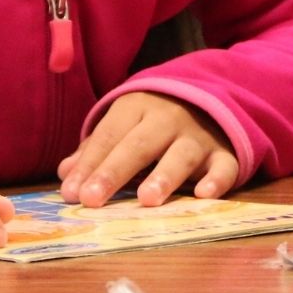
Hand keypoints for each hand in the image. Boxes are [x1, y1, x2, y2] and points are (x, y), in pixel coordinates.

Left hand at [58, 92, 238, 208]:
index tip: (70, 193)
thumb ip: (98, 149)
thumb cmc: (157, 120)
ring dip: (163, 175)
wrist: (212, 94)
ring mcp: (199, 135)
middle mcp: (169, 118)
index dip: (89, 163)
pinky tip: (204, 194)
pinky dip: (216, 179)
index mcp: (138, 107)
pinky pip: (223, 165)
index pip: (109, 135)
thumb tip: (66, 173)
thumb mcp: (126, 123)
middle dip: (114, 171)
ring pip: (181, 154)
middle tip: (92, 198)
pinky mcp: (225, 152)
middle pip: (139, 144)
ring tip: (146, 199)